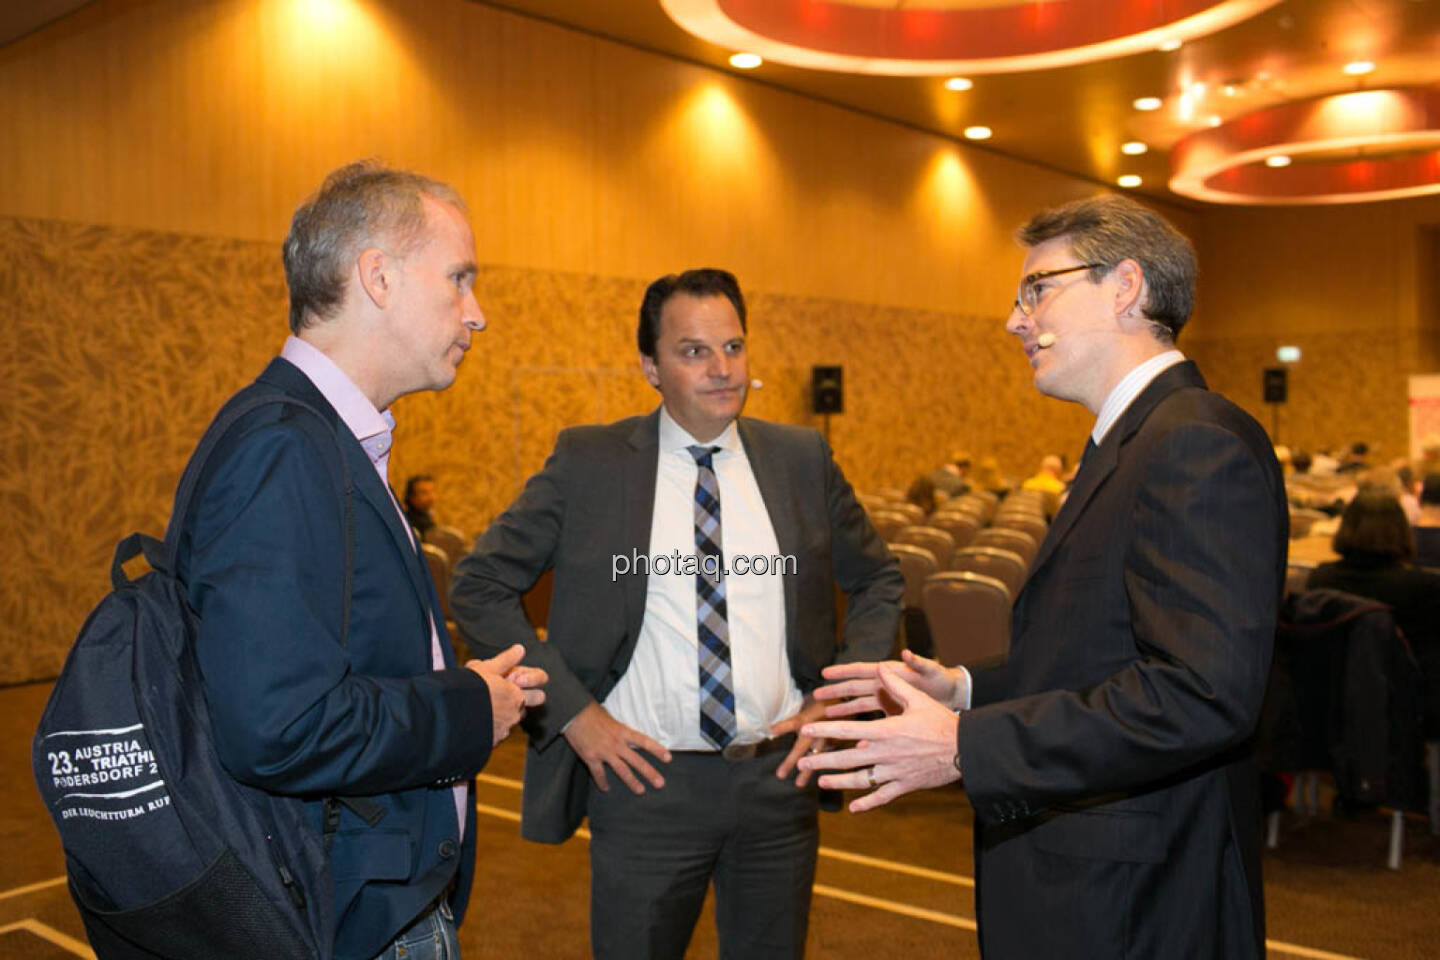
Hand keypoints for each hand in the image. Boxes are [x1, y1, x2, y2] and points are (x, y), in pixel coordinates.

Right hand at [466, 644, 546, 746]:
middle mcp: (514, 715)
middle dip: (517, 704)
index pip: (539, 695)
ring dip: (500, 715)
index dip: (529, 689)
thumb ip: (506, 660)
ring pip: (508, 722)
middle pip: (525, 711)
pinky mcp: (491, 743)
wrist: (450, 715)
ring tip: (481, 704)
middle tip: (501, 695)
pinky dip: (488, 727)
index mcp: (517, 696)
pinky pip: (495, 733)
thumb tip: (520, 649)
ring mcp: (503, 731)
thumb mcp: (487, 668)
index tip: (516, 683)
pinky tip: (474, 719)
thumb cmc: (470, 687)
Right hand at [563, 702, 671, 793]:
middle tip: (660, 783)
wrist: (573, 714)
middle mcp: (616, 743)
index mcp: (623, 732)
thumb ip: (620, 730)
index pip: (644, 741)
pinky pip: (599, 774)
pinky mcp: (591, 757)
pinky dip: (602, 782)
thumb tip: (627, 736)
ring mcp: (604, 752)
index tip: (668, 758)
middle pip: (637, 761)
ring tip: (641, 791)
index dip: (657, 750)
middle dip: (649, 773)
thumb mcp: (611, 718)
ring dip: (632, 782)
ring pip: (622, 770)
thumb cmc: (592, 713)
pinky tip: (605, 789)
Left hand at [770, 695, 829, 786]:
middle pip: (803, 745)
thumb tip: (774, 728)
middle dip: (791, 760)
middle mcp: (819, 727)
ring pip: (817, 755)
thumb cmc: (822, 701)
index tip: (771, 732)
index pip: (795, 721)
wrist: (848, 701)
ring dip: (808, 770)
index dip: (783, 726)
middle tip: (780, 775)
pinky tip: (820, 779)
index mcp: (810, 715)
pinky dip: (821, 765)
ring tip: (799, 784)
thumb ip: (797, 714)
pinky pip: (829, 756)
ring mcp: (829, 736)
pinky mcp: (838, 743)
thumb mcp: (808, 702)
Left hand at [798, 666, 961, 812]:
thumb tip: (880, 668)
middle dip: (822, 760)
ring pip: (860, 780)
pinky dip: (867, 803)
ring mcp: (894, 772)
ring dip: (839, 781)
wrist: (965, 750)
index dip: (825, 730)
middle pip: (847, 759)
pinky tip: (853, 808)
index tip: (806, 730)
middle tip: (803, 761)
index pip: (848, 731)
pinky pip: (882, 797)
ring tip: (821, 781)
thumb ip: (896, 685)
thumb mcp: (918, 700)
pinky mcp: (905, 785)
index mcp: (885, 731)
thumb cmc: (941, 722)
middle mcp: (885, 753)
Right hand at [814, 649, 962, 717]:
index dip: (843, 671)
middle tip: (816, 697)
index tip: (825, 672)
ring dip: (844, 711)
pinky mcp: (894, 715)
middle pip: (855, 689)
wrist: (954, 696)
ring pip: (860, 707)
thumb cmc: (943, 680)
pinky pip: (873, 721)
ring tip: (826, 717)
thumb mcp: (932, 671)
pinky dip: (862, 728)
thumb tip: (907, 653)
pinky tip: (850, 738)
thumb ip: (918, 663)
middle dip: (836, 693)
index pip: (862, 671)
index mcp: (892, 673)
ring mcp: (888, 701)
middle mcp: (886, 686)